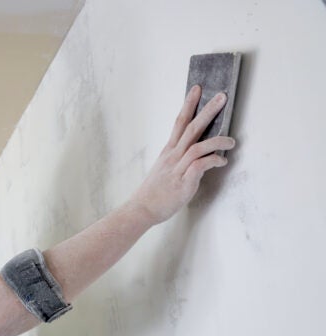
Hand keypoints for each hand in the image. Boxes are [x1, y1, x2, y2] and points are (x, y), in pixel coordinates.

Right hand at [130, 85, 236, 223]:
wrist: (142, 208)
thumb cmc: (155, 192)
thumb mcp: (165, 170)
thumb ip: (180, 160)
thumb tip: (199, 157)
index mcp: (168, 151)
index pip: (179, 122)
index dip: (189, 104)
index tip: (197, 89)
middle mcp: (173, 156)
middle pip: (191, 128)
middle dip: (207, 111)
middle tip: (221, 97)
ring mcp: (178, 168)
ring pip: (198, 146)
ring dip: (217, 140)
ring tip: (231, 141)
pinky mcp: (184, 181)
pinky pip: (200, 165)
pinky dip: (213, 160)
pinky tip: (222, 161)